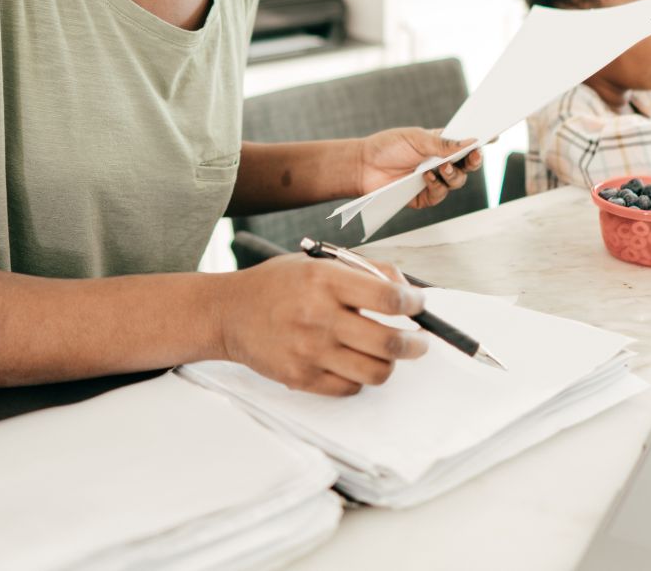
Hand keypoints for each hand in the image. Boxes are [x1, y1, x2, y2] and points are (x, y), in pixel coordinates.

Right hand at [217, 254, 429, 395]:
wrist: (230, 312)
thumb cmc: (278, 285)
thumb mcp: (319, 262)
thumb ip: (366, 271)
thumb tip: (407, 291)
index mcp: (325, 280)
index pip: (388, 299)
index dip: (414, 305)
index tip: (420, 306)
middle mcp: (318, 317)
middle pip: (389, 343)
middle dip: (416, 344)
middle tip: (420, 340)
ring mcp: (309, 352)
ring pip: (376, 372)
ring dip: (389, 363)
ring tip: (386, 353)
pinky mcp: (301, 378)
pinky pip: (350, 388)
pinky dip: (359, 378)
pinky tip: (353, 363)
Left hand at [358, 128, 482, 209]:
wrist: (363, 166)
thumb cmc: (387, 147)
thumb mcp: (416, 139)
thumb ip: (443, 143)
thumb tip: (470, 141)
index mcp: (441, 144)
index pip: (466, 143)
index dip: (480, 142)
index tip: (493, 137)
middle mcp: (441, 163)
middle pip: (467, 165)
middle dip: (473, 161)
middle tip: (473, 156)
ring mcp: (434, 181)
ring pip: (457, 181)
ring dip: (453, 174)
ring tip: (440, 167)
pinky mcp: (425, 197)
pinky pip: (440, 194)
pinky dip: (437, 186)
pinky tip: (427, 178)